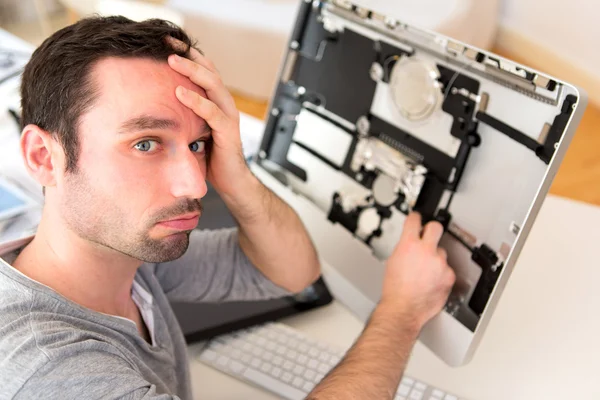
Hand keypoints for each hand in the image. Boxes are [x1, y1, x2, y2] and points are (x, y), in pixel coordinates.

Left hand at [166, 37, 253, 197]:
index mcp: (216, 102)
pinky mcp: (228, 131)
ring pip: (213, 85)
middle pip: (209, 71)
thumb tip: (151, 106)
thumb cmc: (209, 158)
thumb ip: (181, 115)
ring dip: (192, 71)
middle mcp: (225, 104)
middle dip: (188, 55)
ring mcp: (229, 116)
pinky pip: (212, 112)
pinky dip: (196, 101)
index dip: (187, 55)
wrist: (232, 183)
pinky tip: (179, 93)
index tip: (164, 43)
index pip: (204, 70)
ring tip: (171, 61)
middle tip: (166, 43)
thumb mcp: (191, 130)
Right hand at [381, 212, 455, 329]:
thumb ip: (404, 248)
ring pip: (441, 252)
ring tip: (425, 272)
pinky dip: (441, 274)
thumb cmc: (395, 289)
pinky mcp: (449, 275)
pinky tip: (431, 281)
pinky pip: (446, 268)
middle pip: (435, 227)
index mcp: (408, 244)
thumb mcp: (392, 261)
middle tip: (429, 234)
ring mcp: (439, 262)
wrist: (404, 308)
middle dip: (432, 229)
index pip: (414, 220)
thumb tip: (409, 244)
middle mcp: (426, 250)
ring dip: (435, 258)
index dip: (415, 218)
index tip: (416, 218)